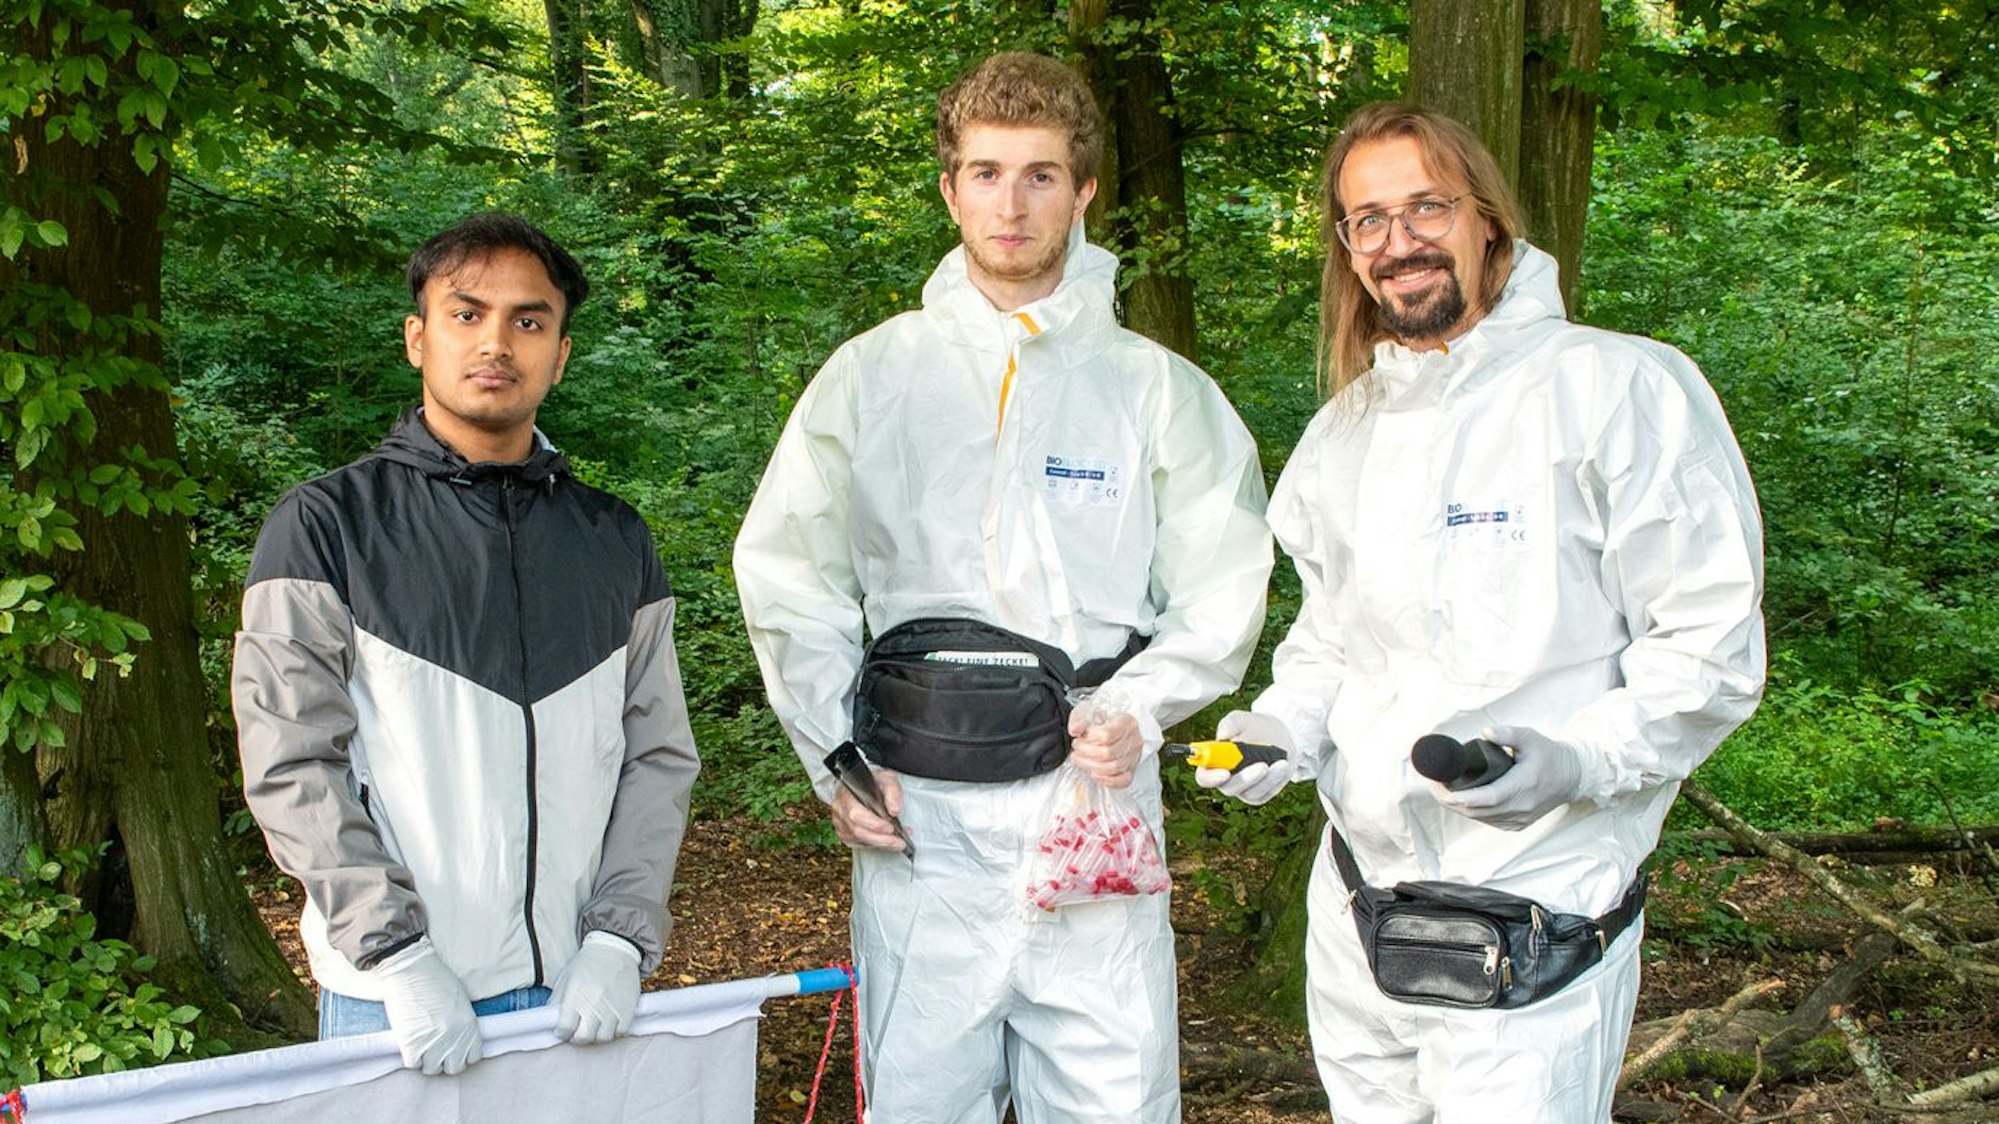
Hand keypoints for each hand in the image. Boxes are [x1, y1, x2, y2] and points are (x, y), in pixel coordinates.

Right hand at [374, 937, 481, 1074]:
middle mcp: (455, 1038)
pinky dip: (410, 1056)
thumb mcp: (460, 1000)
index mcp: (470, 1026)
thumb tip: (457, 1040)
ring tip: (420, 1044)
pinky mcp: (411, 1044)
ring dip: (426, 1059)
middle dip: (445, 1061)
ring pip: (432, 1069)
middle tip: (435, 1049)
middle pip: (454, 1068)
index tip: (452, 1048)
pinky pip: (413, 1064)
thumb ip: (462, 1023)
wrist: (410, 969)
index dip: (461, 1054)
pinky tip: (409, 1042)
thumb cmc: (435, 979)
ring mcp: (433, 1043)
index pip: (473, 1057)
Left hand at [553, 931, 642, 1043]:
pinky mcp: (628, 1007)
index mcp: (575, 993)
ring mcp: (613, 1005)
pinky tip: (610, 1021)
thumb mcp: (565, 978)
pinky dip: (614, 1030)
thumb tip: (550, 1023)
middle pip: (584, 1037)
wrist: (615, 948)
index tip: (563, 1028)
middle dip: (578, 1037)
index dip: (562, 1032)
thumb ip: (556, 1002)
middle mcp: (594, 1001)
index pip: (564, 1028)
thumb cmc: (586, 964)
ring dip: (597, 1035)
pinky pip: (621, 1031)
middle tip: (578, 1030)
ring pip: (603, 1037)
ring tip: (595, 1025)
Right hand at [831, 769, 907, 850]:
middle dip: (880, 839)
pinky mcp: (844, 832)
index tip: (890, 827)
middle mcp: (840, 809)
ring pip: (858, 839)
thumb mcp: (887, 780)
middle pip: (857, 830)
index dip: (873, 824)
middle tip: (898, 841)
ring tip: (897, 841)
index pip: (856, 813)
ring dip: (880, 843)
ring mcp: (840, 822)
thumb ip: (892, 792)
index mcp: (847, 794)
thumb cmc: (874, 783)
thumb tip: (894, 810)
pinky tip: (885, 841)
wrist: (865, 785)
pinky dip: (873, 844)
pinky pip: (857, 843)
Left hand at [1068, 706, 1142, 788]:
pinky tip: (1094, 774)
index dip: (1089, 739)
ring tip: (1080, 759)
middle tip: (1076, 748)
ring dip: (1090, 766)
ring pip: (1113, 768)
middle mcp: (1134, 740)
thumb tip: (1074, 730)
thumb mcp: (1088, 711)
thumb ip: (1079, 719)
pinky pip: (1123, 781)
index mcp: (1126, 722)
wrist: (1113, 726)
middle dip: (1085, 753)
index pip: (1107, 734)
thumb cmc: (1101, 719)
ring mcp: (1134, 757)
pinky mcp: (1132, 770)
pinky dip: (1106, 781)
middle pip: (1108, 753)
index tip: (1080, 737)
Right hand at [1195, 710, 1296, 805]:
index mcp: (1214, 762)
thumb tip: (1223, 734)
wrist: (1278, 735)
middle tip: (1262, 766)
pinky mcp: (1261, 793)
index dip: (1210, 778)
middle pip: (1228, 788)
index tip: (1225, 772)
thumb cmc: (1253, 727)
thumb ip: (1230, 723)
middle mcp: (1227, 779)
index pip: (1204, 777)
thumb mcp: (1241, 719)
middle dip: (1245, 779)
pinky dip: (1276, 780)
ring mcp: (1244, 789)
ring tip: (1281, 763)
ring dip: (1267, 779)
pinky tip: (1283, 766)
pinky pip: (1266, 792)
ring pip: (1250, 792)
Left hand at [1436, 725, 1585, 830]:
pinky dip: (1473, 813)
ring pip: (1481, 819)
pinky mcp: (1518, 825)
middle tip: (1433, 785)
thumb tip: (1485, 733)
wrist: (1573, 777)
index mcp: (1523, 786)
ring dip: (1459, 808)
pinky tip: (1461, 802)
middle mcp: (1521, 807)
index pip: (1486, 798)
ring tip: (1442, 791)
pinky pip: (1489, 822)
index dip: (1459, 796)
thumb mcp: (1530, 738)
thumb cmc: (1549, 755)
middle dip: (1450, 801)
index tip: (1439, 787)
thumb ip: (1508, 734)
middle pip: (1477, 811)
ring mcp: (1520, 819)